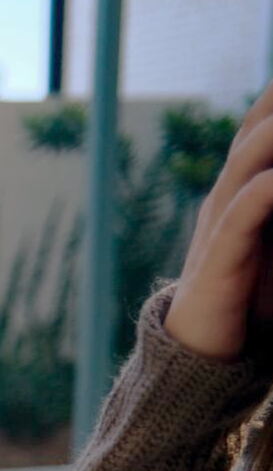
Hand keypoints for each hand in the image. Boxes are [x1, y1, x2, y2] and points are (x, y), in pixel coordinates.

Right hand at [166, 80, 272, 359]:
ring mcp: (219, 221)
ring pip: (251, 156)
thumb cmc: (254, 295)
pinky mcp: (219, 256)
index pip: (264, 118)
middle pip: (258, 124)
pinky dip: (270, 186)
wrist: (204, 352)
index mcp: (245, 182)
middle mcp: (229, 192)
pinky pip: (245, 209)